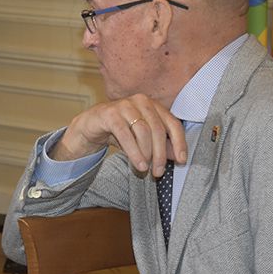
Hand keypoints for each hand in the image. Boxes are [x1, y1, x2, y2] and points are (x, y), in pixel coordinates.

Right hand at [49, 94, 186, 177]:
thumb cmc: (119, 131)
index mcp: (153, 105)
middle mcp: (140, 101)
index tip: (182, 161)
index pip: (173, 123)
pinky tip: (137, 164)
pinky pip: (125, 134)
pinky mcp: (109, 113)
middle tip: (158, 172)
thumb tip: (179, 158)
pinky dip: (134, 152)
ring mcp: (124, 105)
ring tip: (145, 169)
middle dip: (160, 154)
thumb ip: (160, 146)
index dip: (179, 143)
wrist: (90, 126)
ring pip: (143, 131)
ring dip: (146, 154)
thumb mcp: (142, 140)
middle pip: (158, 129)